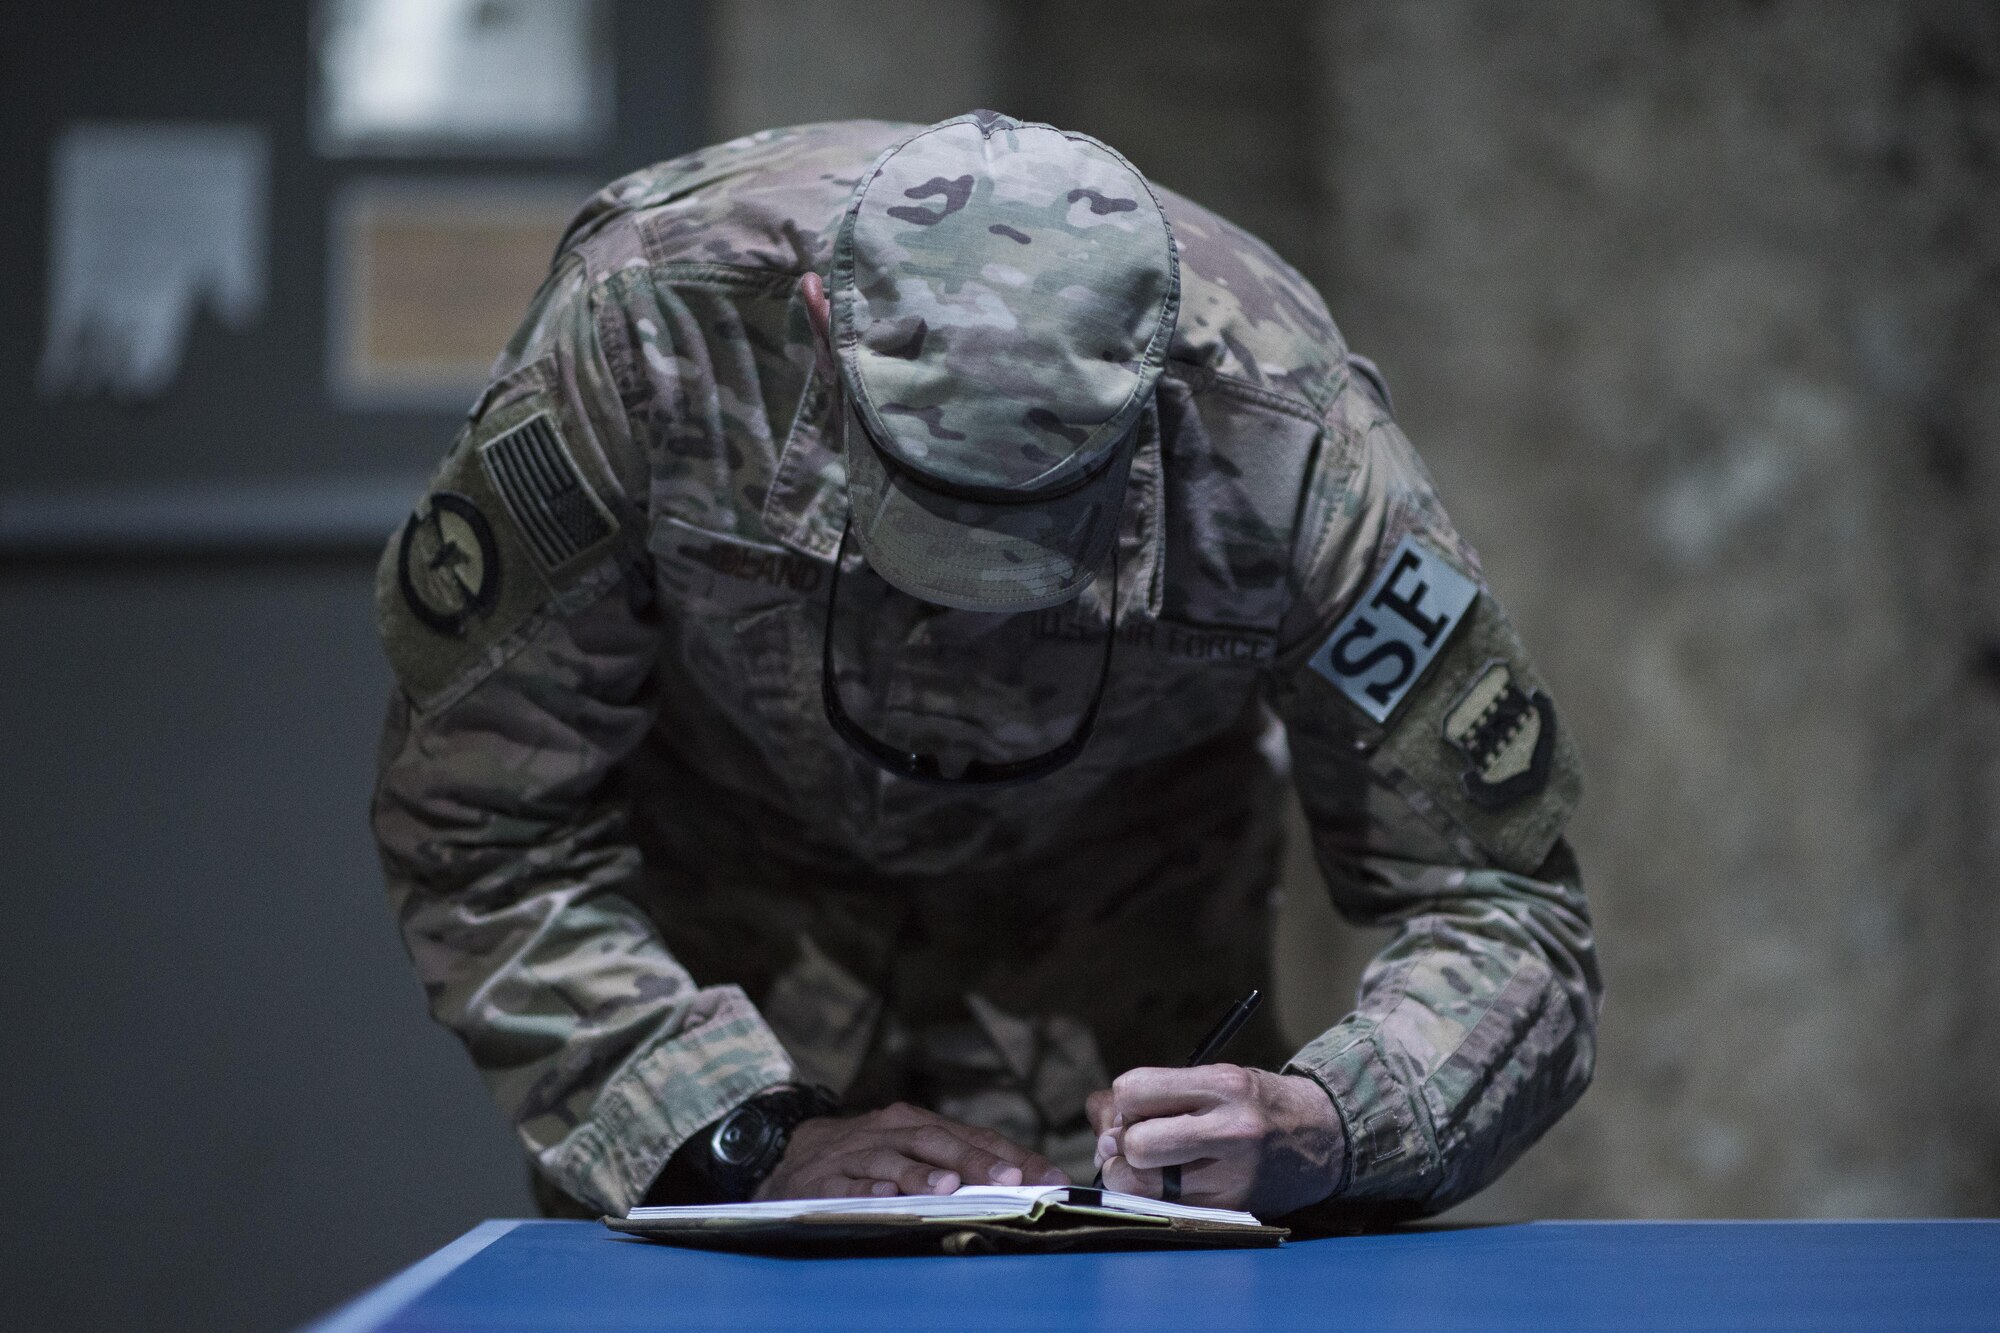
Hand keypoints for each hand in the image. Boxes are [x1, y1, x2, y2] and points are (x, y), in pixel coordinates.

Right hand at [753, 1101, 1069, 1200]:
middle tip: (1009, 1179)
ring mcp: (857, 1154)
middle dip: (975, 1161)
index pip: (974, 1136)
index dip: (1013, 1157)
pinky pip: (848, 1184)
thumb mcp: (911, 1149)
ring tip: (951, 1186)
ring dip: (922, 1174)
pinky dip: (867, 1188)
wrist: (795, 1153)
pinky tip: (886, 1197)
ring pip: (894, 1160)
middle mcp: (891, 1132)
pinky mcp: (824, 1179)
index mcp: (918, 1123)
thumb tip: (1022, 1182)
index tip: (1050, 1179)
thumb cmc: (869, 1154)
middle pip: (937, 1142)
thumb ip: (959, 1161)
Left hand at [1087, 1066, 1343, 1216]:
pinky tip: (1168, 1186)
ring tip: (1149, 1166)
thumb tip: (1097, 1113)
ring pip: (1140, 1185)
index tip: (1139, 1106)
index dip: (1125, 1100)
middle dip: (1125, 1145)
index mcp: (1223, 1084)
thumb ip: (1152, 1091)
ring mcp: (1232, 1177)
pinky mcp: (1230, 1210)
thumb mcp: (1212, 1078)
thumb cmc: (1252, 1103)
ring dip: (1130, 1177)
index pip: (1133, 1090)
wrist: (1323, 1137)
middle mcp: (1230, 1130)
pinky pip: (1160, 1208)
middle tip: (1138, 1143)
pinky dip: (1150, 1198)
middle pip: (1134, 1145)